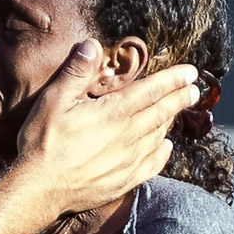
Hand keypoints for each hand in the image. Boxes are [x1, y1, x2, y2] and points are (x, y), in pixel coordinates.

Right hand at [14, 38, 198, 217]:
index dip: (172, 79)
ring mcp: (129, 161)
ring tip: (178, 111)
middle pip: (161, 112)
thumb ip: (76, 71)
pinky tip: (165, 147)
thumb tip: (92, 44)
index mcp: (113, 113)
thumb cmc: (44, 142)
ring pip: (158, 136)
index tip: (190, 72)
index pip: (151, 91)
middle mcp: (128, 136)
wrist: (40, 189)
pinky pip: (153, 164)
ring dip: (170, 121)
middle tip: (193, 90)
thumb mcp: (53, 99)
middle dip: (178, 98)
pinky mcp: (124, 181)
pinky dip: (162, 153)